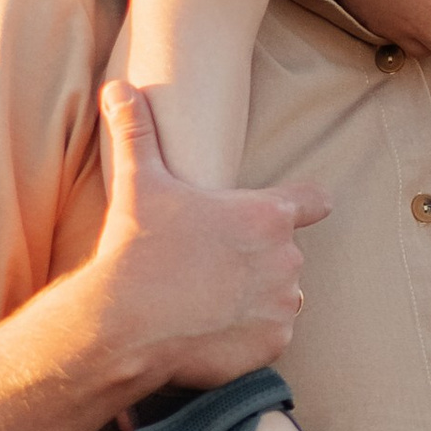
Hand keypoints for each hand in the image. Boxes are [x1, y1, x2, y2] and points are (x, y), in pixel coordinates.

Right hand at [80, 82, 326, 392]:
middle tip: (210, 266)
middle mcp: (286, 258)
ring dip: (256, 297)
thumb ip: (137, 131)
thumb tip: (118, 87)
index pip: (313, 201)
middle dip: (256, 259)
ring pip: (280, 296)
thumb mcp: (137, 183)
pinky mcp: (273, 343)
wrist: (125, 324)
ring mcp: (283, 304)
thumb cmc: (137, 248)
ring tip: (208, 299)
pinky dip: (248, 335)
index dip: (306, 204)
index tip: (303, 209)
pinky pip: (269, 336)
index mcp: (266, 215)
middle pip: (284, 254)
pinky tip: (212, 330)